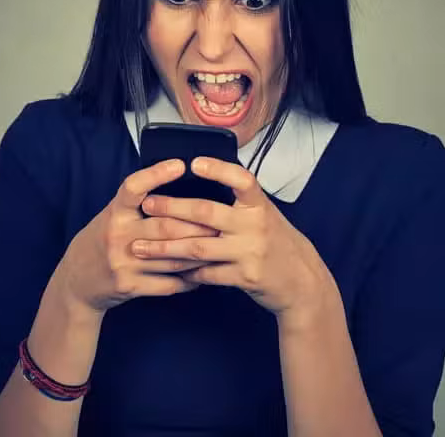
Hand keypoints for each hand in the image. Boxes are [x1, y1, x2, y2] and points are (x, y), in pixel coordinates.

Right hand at [54, 159, 220, 315]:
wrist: (76, 281)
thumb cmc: (102, 241)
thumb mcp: (112, 215)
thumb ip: (137, 203)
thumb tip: (176, 182)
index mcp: (114, 213)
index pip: (134, 187)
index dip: (157, 174)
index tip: (180, 164)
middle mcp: (117, 235)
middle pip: (165, 225)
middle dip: (197, 225)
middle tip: (221, 220)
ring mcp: (123, 263)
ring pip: (172, 257)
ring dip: (199, 253)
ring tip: (220, 246)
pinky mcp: (130, 287)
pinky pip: (168, 283)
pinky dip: (189, 279)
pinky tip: (202, 274)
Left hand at [129, 156, 335, 321]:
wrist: (301, 281)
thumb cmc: (276, 242)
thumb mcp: (264, 214)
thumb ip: (239, 202)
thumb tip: (202, 181)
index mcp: (259, 205)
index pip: (241, 179)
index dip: (218, 169)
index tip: (193, 163)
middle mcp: (255, 226)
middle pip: (206, 213)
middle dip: (172, 208)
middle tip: (147, 205)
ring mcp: (250, 252)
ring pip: (199, 247)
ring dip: (166, 247)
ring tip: (142, 247)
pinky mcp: (245, 277)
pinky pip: (207, 274)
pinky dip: (186, 272)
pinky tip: (168, 269)